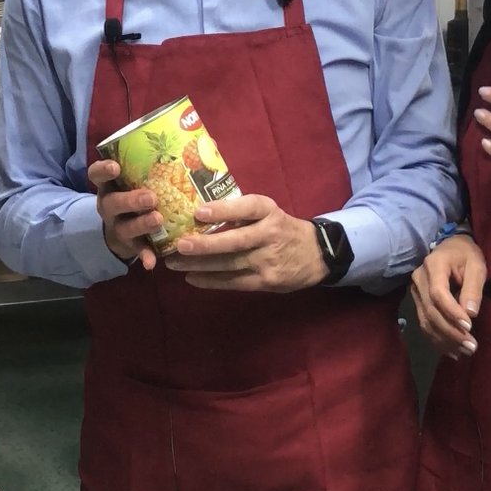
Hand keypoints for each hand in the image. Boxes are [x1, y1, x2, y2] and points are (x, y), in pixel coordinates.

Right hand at [87, 158, 161, 270]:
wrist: (120, 230)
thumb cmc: (135, 193)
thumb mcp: (137, 178)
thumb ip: (159, 162)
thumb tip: (204, 139)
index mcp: (109, 186)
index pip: (97, 175)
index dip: (103, 171)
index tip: (115, 167)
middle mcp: (109, 206)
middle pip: (113, 203)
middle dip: (130, 200)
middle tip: (150, 197)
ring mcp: (117, 227)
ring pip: (125, 227)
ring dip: (141, 224)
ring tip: (158, 220)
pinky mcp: (129, 245)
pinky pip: (137, 250)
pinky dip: (144, 255)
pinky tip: (151, 262)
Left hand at [165, 193, 323, 291]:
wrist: (315, 254)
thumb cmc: (281, 228)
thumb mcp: (269, 212)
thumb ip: (242, 213)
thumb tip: (200, 213)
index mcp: (269, 212)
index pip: (246, 208)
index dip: (223, 210)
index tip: (198, 211)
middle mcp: (269, 234)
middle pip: (235, 241)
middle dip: (204, 244)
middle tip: (179, 245)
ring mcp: (268, 260)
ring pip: (230, 264)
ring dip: (200, 265)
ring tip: (175, 263)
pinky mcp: (265, 281)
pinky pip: (234, 282)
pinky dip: (211, 281)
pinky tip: (192, 278)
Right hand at [410, 235, 486, 358]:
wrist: (451, 247)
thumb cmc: (466, 254)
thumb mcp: (476, 265)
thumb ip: (473, 288)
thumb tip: (470, 314)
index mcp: (434, 265)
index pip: (438, 294)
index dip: (452, 312)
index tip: (469, 327)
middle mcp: (419, 278)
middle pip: (431, 310)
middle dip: (450, 332)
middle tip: (471, 347)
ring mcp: (415, 291)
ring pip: (426, 321)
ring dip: (444, 340)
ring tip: (465, 352)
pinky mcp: (417, 302)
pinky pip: (424, 324)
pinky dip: (437, 340)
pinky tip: (452, 351)